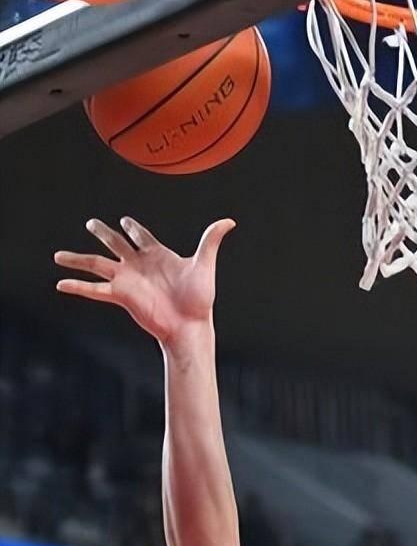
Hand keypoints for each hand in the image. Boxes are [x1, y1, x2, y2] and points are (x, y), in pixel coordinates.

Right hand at [54, 217, 234, 345]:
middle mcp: (139, 265)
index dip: (133, 227)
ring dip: (77, 259)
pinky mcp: (121, 295)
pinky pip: (94, 289)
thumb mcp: (204, 264)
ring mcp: (128, 280)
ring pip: (96, 263)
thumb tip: (230, 221)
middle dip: (104, 233)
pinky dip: (77, 287)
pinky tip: (61, 284)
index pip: (141, 235)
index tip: (125, 220)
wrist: (190, 325)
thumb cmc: (200, 299)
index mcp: (157, 254)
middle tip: (91, 223)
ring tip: (58, 256)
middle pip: (115, 243)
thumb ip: (211, 239)